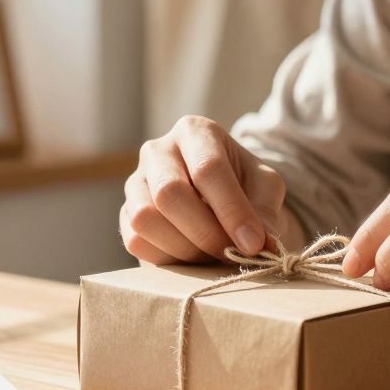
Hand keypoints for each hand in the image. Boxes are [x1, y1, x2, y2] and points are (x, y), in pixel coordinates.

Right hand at [120, 116, 286, 263]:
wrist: (218, 198)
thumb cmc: (243, 185)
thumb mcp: (264, 188)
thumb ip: (265, 211)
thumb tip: (262, 243)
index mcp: (195, 132)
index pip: (208, 169)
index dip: (232, 211)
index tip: (253, 244)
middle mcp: (157, 150)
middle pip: (170, 193)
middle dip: (206, 233)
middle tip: (232, 254)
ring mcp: (135, 182)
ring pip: (145, 219)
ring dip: (184, 248)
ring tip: (212, 255)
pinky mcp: (125, 214)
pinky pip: (136, 241)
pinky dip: (166, 258)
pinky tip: (191, 257)